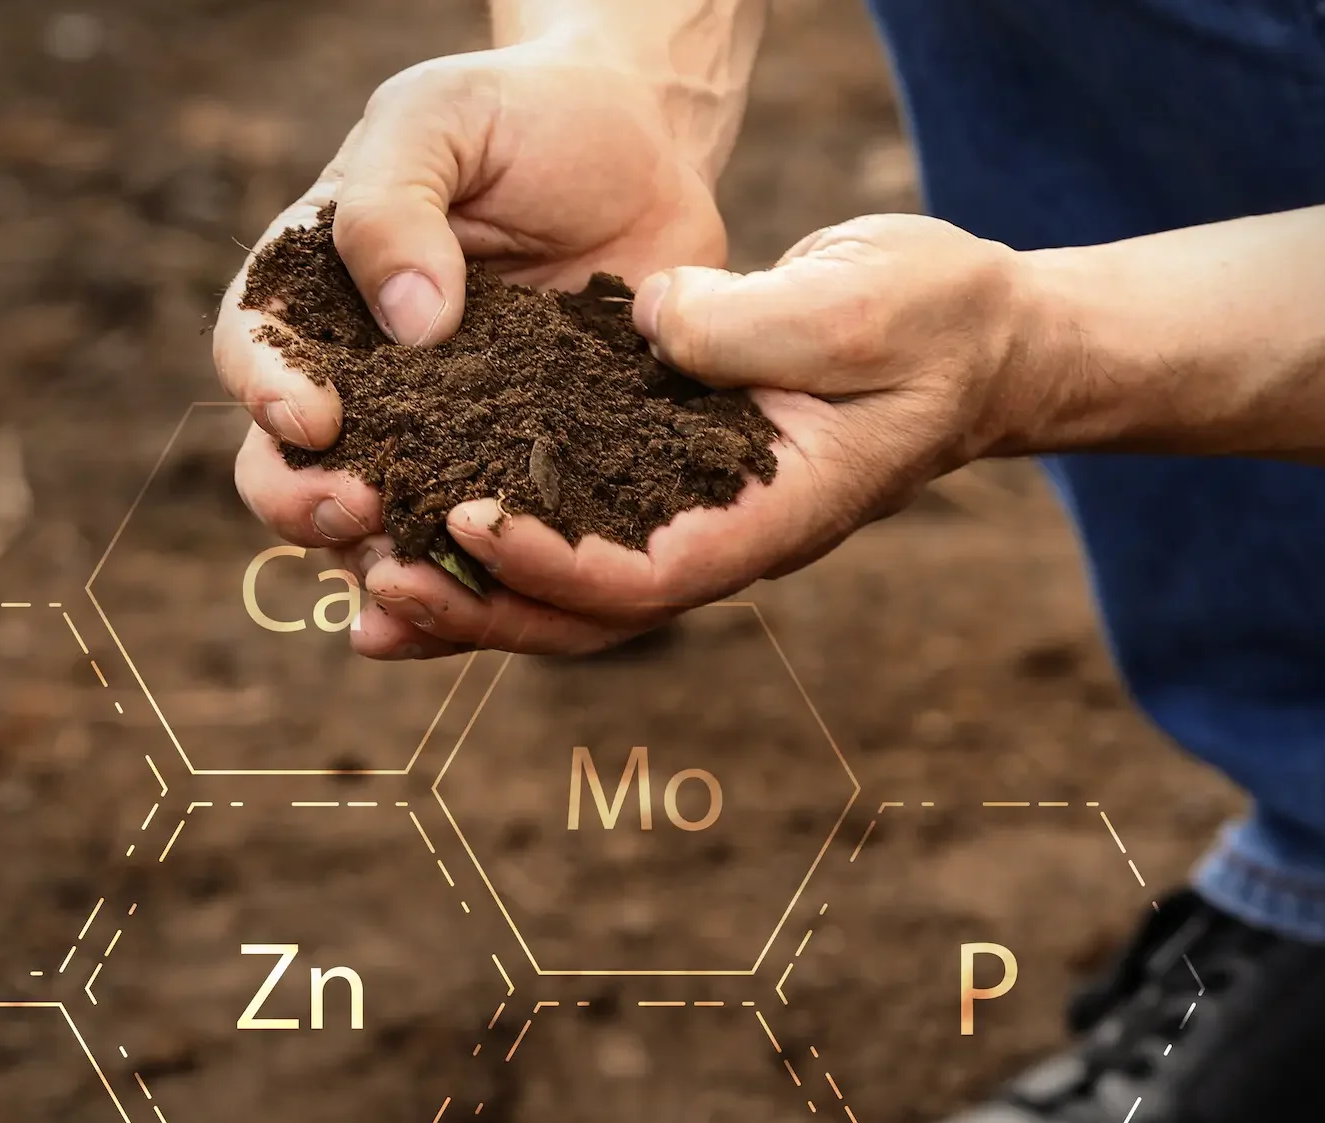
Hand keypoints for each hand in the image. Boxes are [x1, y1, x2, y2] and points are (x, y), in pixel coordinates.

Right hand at [214, 37, 737, 656]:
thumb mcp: (440, 118)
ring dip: (381, 566)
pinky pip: (478, 548)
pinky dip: (478, 587)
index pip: (254, 351)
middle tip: (357, 507)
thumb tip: (409, 323)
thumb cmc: (519, 119)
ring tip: (417, 581)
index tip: (312, 417)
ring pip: (370, 531)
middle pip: (284, 468)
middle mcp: (353, 382)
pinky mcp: (510, 476)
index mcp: (309, 294)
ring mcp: (429, 440)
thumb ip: (396, 204)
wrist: (642, 151)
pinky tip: (493, 607)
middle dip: (304, 503)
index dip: (267, 393)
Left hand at [359, 213, 1053, 655]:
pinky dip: (478, 538)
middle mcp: (712, 536)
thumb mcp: (863, 304)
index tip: (467, 519)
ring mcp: (679, 514)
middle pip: (579, 615)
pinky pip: (555, 527)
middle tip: (376, 587)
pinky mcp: (649, 473)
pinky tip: (398, 526)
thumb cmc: (935, 320)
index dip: (551, 562)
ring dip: (460, 592)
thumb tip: (649, 326)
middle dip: (477, 608)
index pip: (644, 575)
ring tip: (356, 583)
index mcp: (769, 518)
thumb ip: (755, 325)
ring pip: (554, 590)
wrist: (968, 333)